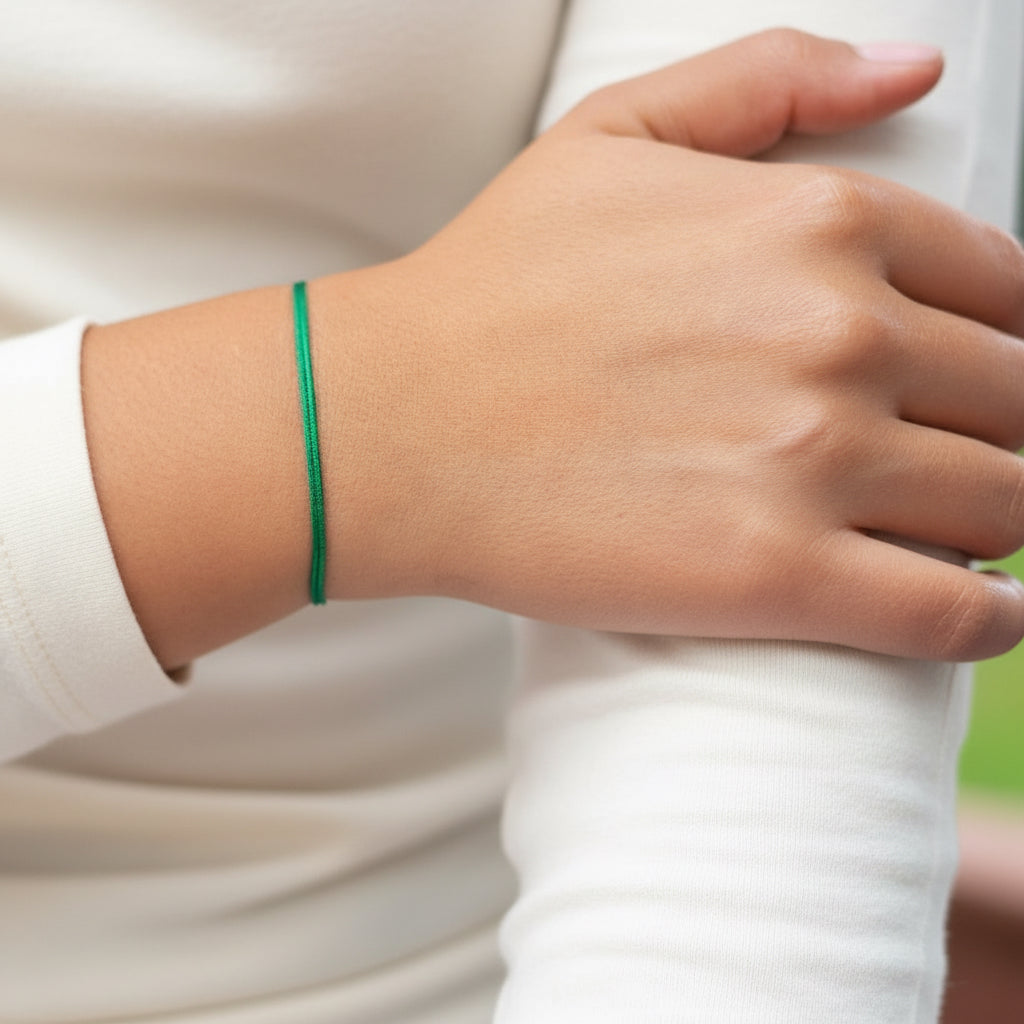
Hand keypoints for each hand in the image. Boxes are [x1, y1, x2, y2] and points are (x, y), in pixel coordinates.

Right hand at [327, 29, 1023, 660]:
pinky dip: (990, 622)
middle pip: (1016, 400)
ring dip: (1004, 522)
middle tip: (961, 463)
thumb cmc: (493, 287)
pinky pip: (951, 614)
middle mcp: (840, 334)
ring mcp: (814, 461)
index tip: (976, 382)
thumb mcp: (619, 137)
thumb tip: (909, 64)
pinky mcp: (774, 576)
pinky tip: (985, 614)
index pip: (1003, 290)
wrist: (395, 426)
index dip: (1004, 341)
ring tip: (963, 534)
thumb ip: (773, 80)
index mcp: (821, 222)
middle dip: (1005, 434)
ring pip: (1005, 506)